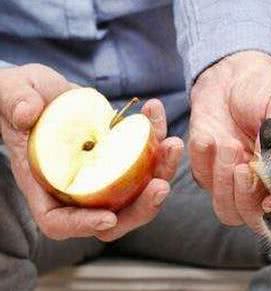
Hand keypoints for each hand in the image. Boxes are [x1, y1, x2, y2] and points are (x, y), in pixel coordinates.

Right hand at [0, 64, 183, 240]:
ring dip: (161, 170)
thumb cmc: (18, 97)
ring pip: (139, 190)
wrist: (42, 90)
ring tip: (172, 144)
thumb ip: (15, 102)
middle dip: (142, 207)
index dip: (83, 226)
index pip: (60, 222)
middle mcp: (78, 187)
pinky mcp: (122, 155)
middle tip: (161, 186)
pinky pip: (147, 156)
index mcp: (45, 184)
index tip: (108, 218)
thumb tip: (26, 113)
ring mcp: (104, 174)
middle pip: (113, 216)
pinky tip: (154, 111)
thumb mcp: (10, 94)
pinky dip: (156, 137)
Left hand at [188, 51, 270, 232]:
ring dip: (224, 181)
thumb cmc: (266, 89)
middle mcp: (261, 185)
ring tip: (228, 145)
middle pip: (253, 218)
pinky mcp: (207, 169)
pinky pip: (202, 180)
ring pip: (226, 209)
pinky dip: (203, 161)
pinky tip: (208, 137)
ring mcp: (233, 180)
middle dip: (246, 196)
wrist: (233, 73)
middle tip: (243, 166)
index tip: (269, 199)